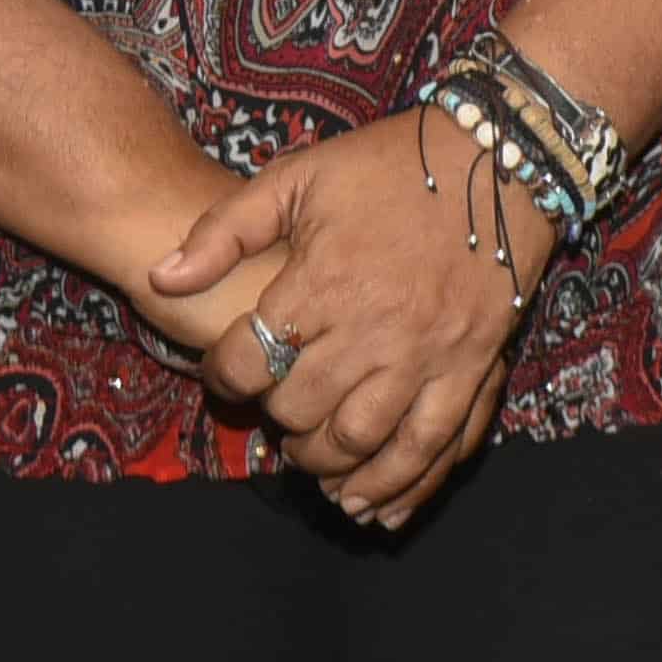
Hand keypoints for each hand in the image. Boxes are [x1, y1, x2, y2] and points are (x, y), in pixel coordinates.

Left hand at [149, 112, 551, 529]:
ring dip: (326, 463)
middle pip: (301, 409)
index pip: (250, 359)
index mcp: (324, 281)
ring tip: (311, 460)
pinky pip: (435, 445)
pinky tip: (373, 505)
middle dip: (276, 420)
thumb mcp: (299, 176)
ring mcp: (429, 353)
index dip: (223, 376)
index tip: (225, 373)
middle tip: (274, 412)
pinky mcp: (474, 366)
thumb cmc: (392, 164)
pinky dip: (402, 485)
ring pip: (362, 441)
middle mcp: (374, 328)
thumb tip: (160, 277)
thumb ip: (225, 229)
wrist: (500, 156)